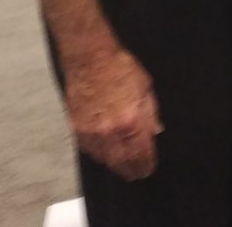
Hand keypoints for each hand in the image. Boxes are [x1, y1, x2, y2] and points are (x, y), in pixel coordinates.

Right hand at [62, 45, 162, 179]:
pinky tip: (105, 152)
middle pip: (122, 162)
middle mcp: (111, 129)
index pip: (141, 152)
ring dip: (114, 164)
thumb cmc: (119, 67)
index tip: (148, 169)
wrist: (90, 58)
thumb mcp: (145, 87)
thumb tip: (155, 131)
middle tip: (136, 174)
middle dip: (130, 170)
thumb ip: (151, 112)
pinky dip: (98, 153)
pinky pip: (89, 149)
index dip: (146, 164)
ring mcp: (92, 130)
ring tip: (122, 165)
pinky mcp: (77, 127)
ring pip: (104, 158)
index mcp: (131, 119)